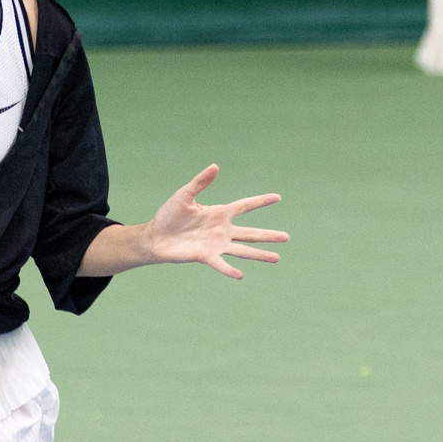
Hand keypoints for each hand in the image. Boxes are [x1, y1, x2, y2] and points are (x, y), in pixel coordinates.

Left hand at [139, 164, 286, 277]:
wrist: (155, 237)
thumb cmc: (169, 215)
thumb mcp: (184, 195)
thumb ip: (200, 182)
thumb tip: (215, 166)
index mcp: (219, 213)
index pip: (245, 206)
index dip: (260, 201)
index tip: (278, 197)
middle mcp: (222, 230)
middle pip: (250, 232)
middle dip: (268, 235)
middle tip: (287, 237)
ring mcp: (215, 244)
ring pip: (243, 250)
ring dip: (259, 254)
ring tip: (277, 258)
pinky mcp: (205, 256)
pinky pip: (221, 264)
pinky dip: (229, 270)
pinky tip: (241, 275)